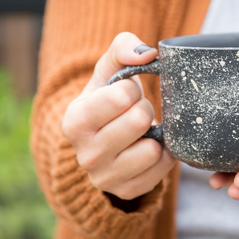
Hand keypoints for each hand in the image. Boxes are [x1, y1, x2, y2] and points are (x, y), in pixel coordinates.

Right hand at [61, 32, 173, 200]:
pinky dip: (164, 155)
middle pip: (139, 121)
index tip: (124, 95)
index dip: (132, 89)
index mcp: (74, 121)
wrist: (104, 140)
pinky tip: (150, 147)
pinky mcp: (126, 191)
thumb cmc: (109, 99)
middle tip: (136, 113)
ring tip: (141, 133)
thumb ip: (124, 48)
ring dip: (155, 135)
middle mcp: (85, 154)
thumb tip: (148, 54)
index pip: (121, 96)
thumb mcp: (109, 70)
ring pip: (152, 150)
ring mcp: (104, 177)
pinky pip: (163, 169)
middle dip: (144, 110)